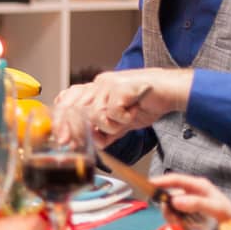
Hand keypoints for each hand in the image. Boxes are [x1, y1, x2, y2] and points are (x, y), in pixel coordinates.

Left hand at [57, 68, 191, 146]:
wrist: (169, 91)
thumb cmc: (146, 103)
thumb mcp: (121, 122)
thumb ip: (106, 132)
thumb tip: (92, 145)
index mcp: (95, 90)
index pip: (67, 101)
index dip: (61, 120)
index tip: (61, 139)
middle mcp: (98, 85)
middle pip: (74, 109)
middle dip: (75, 130)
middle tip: (78, 142)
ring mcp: (107, 84)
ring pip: (94, 115)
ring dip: (110, 126)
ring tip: (125, 121)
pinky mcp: (119, 87)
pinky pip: (112, 112)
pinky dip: (123, 119)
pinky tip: (133, 112)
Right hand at [150, 172, 230, 229]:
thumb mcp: (216, 209)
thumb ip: (196, 203)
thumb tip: (174, 199)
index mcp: (199, 186)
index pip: (175, 179)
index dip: (161, 181)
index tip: (148, 185)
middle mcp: (193, 193)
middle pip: (170, 194)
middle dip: (167, 205)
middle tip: (171, 217)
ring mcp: (191, 205)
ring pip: (171, 208)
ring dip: (172, 216)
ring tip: (182, 225)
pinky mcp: (190, 217)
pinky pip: (176, 218)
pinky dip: (177, 223)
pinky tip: (185, 228)